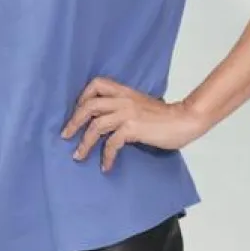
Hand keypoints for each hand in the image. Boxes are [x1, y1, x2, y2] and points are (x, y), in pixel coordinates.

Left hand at [61, 77, 207, 171]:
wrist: (184, 120)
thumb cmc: (164, 116)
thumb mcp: (140, 104)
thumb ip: (124, 106)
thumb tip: (106, 120)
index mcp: (124, 91)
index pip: (95, 84)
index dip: (82, 97)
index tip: (77, 112)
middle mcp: (122, 99)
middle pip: (88, 106)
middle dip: (74, 121)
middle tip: (65, 135)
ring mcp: (126, 113)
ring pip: (95, 126)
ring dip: (84, 143)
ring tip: (78, 156)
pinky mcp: (132, 128)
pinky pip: (111, 143)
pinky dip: (106, 156)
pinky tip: (106, 166)